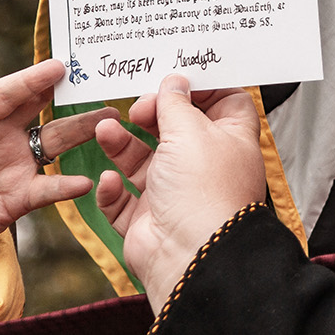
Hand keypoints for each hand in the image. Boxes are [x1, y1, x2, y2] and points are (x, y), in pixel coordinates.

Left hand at [0, 59, 116, 257]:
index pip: (5, 93)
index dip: (31, 79)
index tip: (59, 66)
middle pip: (39, 107)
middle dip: (69, 94)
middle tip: (98, 80)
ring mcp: (14, 164)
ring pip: (55, 141)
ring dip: (82, 131)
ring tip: (110, 121)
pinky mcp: (21, 197)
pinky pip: (49, 189)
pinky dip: (67, 186)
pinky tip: (87, 183)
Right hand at [94, 75, 263, 306]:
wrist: (191, 256)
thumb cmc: (204, 193)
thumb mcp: (190, 131)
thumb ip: (176, 104)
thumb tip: (174, 83)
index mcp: (229, 143)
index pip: (225, 104)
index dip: (202, 88)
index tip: (175, 77)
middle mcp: (204, 168)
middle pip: (175, 130)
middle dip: (151, 114)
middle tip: (139, 108)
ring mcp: (175, 195)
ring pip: (142, 162)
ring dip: (121, 144)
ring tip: (105, 131)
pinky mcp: (148, 222)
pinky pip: (122, 200)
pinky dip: (111, 189)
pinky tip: (109, 180)